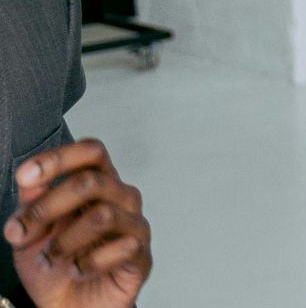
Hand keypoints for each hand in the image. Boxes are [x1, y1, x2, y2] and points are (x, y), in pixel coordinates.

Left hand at [4, 140, 150, 307]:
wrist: (70, 307)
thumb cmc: (55, 266)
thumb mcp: (30, 234)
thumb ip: (30, 205)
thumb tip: (29, 185)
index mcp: (96, 183)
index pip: (90, 152)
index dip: (59, 158)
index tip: (26, 175)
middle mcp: (119, 198)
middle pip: (92, 180)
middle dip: (49, 206)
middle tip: (25, 231)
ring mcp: (134, 224)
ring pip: (103, 215)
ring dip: (65, 241)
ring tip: (50, 259)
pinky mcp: (141, 254)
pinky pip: (120, 248)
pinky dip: (88, 264)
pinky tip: (77, 270)